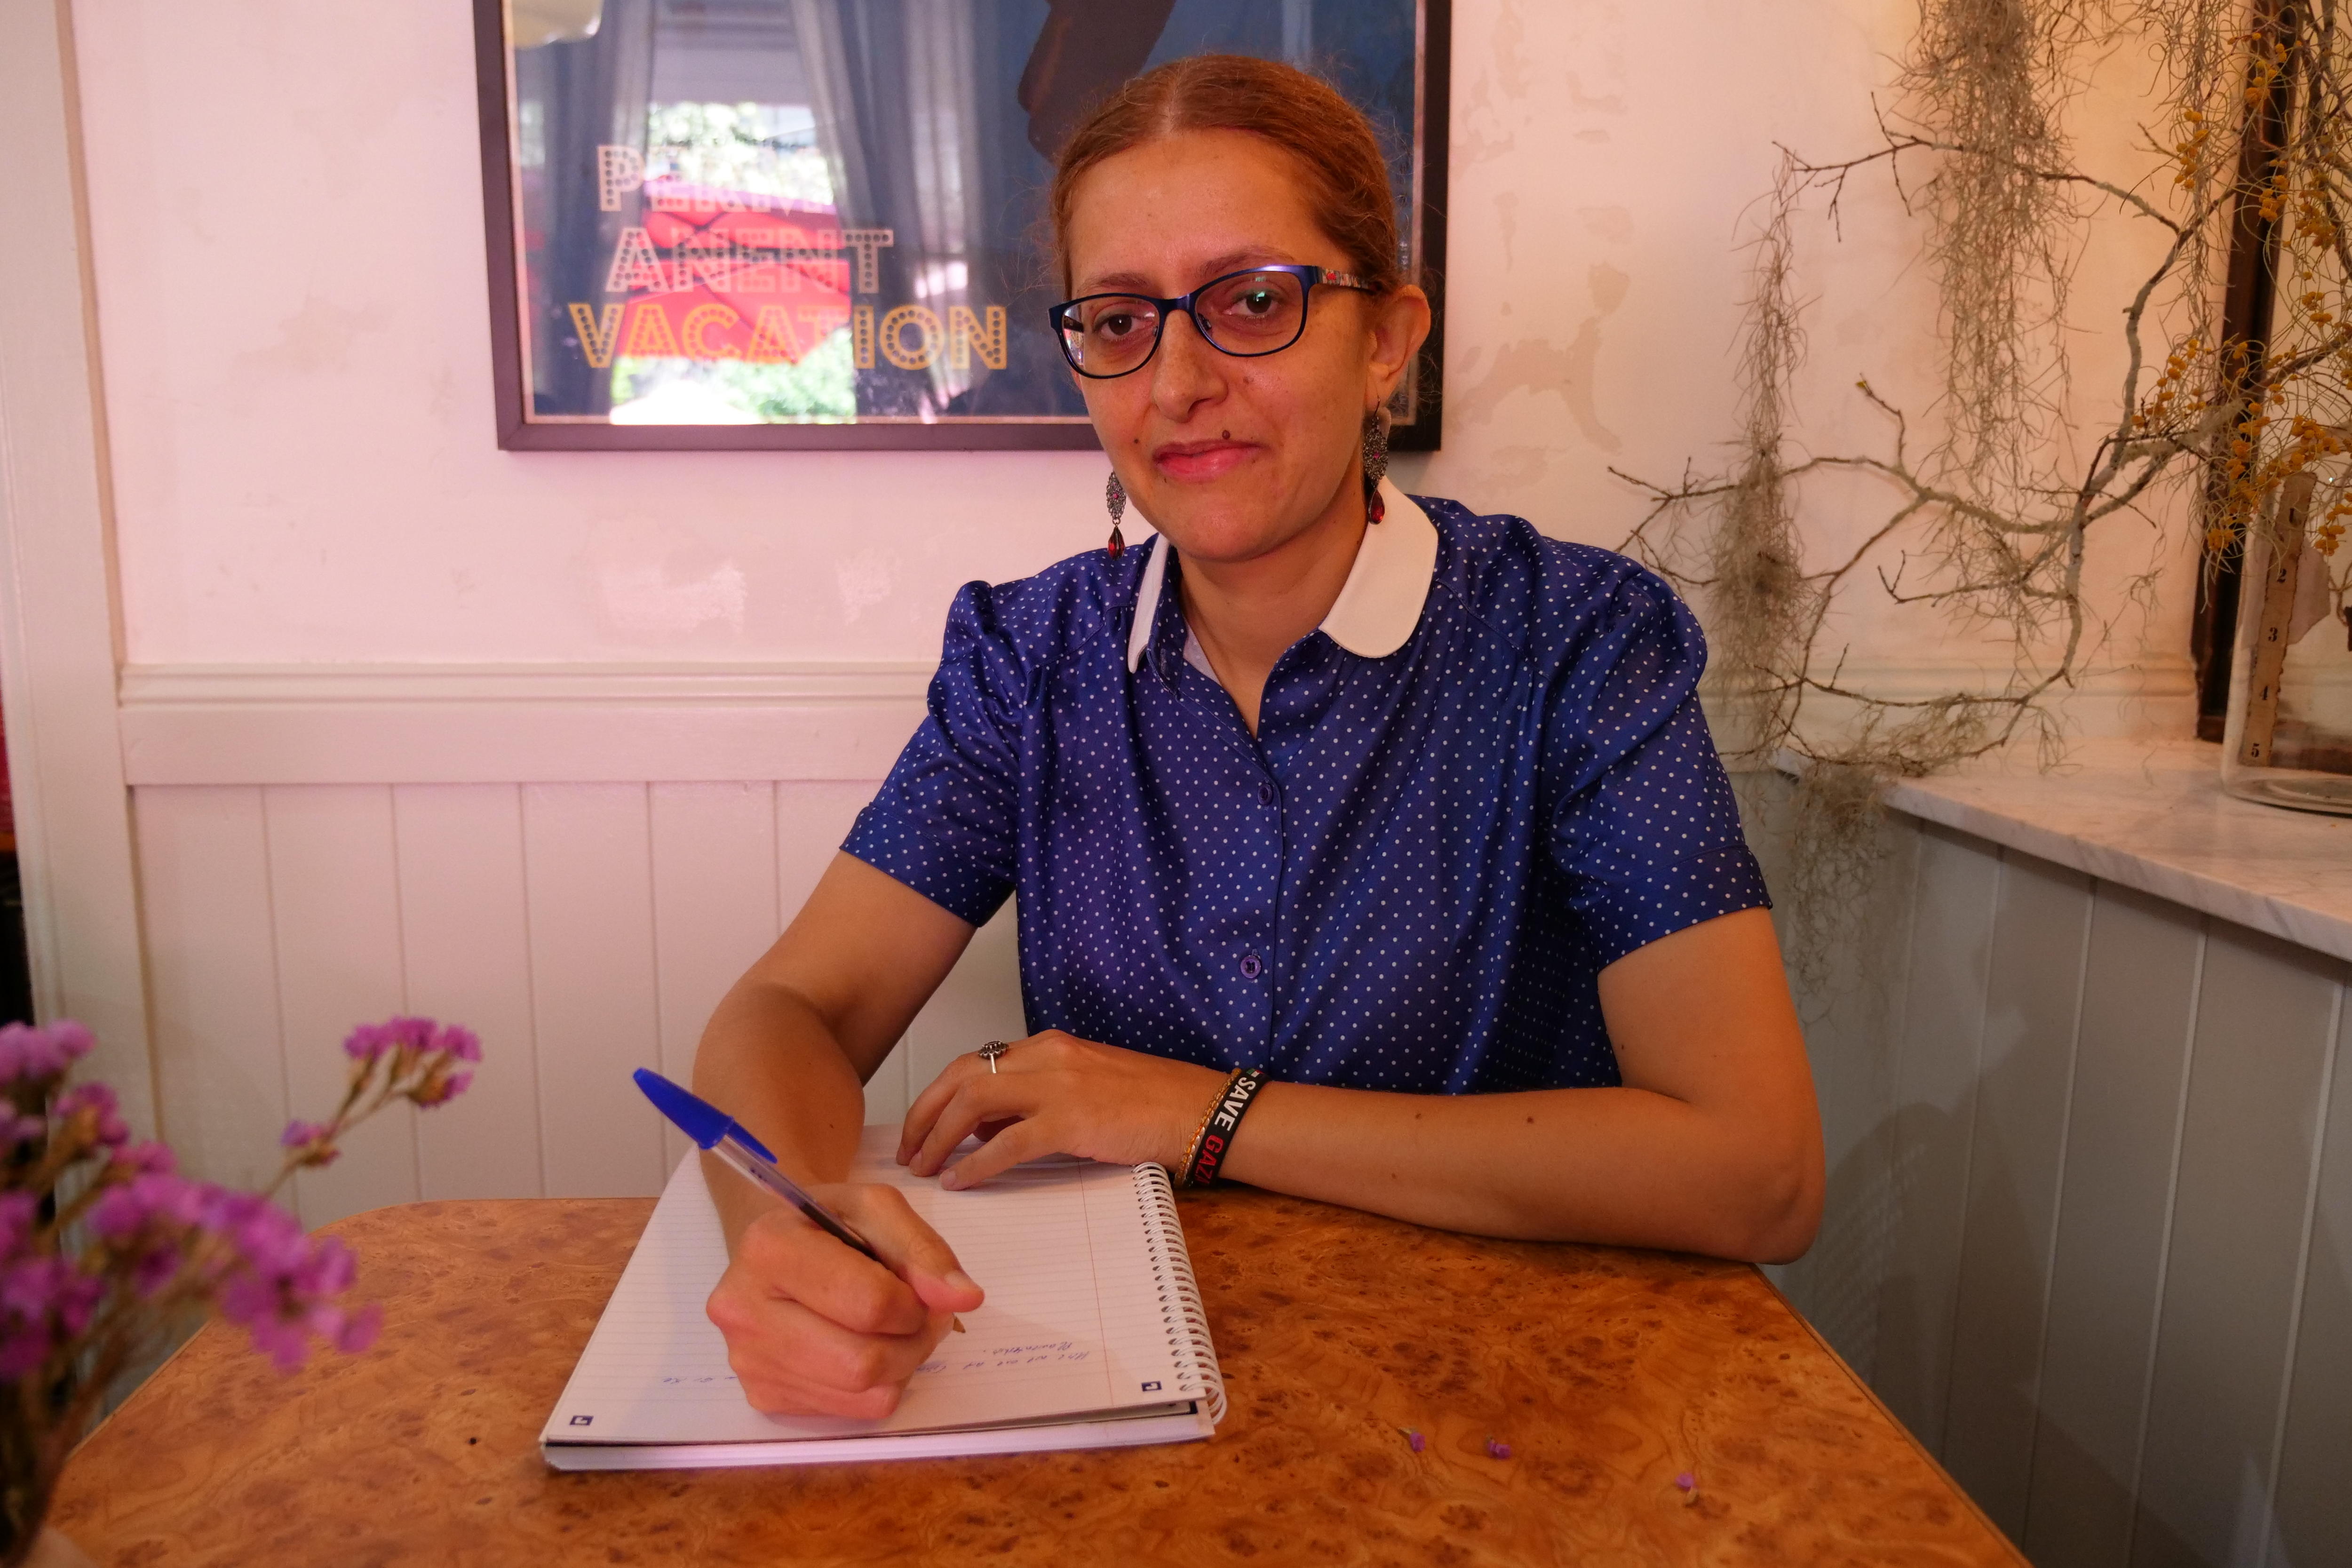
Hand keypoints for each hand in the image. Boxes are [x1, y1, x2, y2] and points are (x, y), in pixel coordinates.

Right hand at [704, 1182, 984, 1417]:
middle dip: (912, 1340)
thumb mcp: (876, 1209)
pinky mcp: (763, 1396)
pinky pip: (851, 1412)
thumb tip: (964, 1298)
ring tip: (896, 1330)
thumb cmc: (827, 1224)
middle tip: (917, 1315)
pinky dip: (878, 1386)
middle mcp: (744, 1310)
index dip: (914, 1302)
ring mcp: (749, 1361)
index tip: (918, 1288)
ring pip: (862, 1392)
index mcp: (769, 1249)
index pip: (869, 1303)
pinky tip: (867, 1349)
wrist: (776, 1249)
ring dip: (902, 1364)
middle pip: (863, 1362)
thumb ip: (923, 1249)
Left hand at [898, 1030, 1229, 1188]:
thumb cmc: (1149, 1102)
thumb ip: (1034, 1099)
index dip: (939, 1094)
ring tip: (923, 1166)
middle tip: (908, 1148)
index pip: (976, 1063)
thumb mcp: (1084, 1086)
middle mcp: (1046, 1056)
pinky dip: (975, 1164)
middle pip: (962, 1076)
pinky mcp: (1072, 1120)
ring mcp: (1059, 1086)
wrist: (1198, 1108)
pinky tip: (960, 1182)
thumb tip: (985, 1129)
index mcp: (1048, 1046)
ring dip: (939, 1136)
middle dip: (925, 1112)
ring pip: (974, 1102)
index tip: (922, 1124)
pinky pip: (1007, 1144)